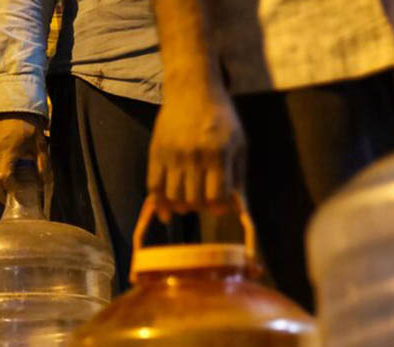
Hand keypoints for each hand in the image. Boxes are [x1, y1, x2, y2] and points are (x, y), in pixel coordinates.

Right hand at [0, 113, 49, 203]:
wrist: (14, 103)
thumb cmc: (29, 124)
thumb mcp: (39, 145)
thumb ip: (43, 166)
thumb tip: (45, 185)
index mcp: (8, 152)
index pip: (4, 179)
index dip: (11, 189)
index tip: (20, 192)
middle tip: (8, 199)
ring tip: (10, 179)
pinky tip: (6, 163)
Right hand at [145, 84, 244, 219]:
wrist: (192, 89)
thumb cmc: (221, 117)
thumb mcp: (239, 142)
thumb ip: (238, 176)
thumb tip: (236, 208)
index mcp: (218, 154)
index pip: (216, 196)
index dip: (218, 207)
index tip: (218, 206)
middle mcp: (195, 156)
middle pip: (194, 200)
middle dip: (199, 207)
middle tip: (202, 201)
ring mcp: (173, 155)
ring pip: (173, 197)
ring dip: (180, 207)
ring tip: (185, 203)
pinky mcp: (156, 152)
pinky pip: (154, 186)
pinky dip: (158, 203)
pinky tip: (164, 210)